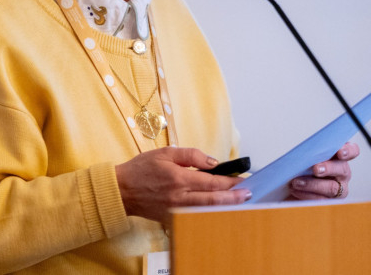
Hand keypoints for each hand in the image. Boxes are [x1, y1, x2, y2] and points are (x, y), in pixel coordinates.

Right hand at [115, 147, 251, 223]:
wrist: (122, 190)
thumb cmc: (141, 168)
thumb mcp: (165, 152)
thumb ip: (190, 155)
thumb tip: (212, 162)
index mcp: (179, 178)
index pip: (212, 181)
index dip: (230, 181)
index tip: (243, 179)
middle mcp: (180, 196)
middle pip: (214, 199)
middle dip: (234, 196)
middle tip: (248, 193)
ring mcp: (177, 210)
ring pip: (207, 210)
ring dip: (225, 206)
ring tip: (240, 202)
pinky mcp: (172, 218)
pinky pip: (195, 217)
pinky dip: (209, 214)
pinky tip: (218, 210)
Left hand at [288, 142, 358, 199]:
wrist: (290, 185)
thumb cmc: (300, 166)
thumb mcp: (304, 156)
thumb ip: (309, 152)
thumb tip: (304, 152)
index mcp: (339, 156)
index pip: (352, 151)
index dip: (348, 151)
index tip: (340, 152)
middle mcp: (342, 172)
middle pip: (342, 169)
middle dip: (328, 168)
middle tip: (315, 169)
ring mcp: (339, 189)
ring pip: (332, 187)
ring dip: (313, 184)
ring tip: (297, 182)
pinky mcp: (329, 202)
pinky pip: (321, 200)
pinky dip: (307, 194)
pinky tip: (296, 190)